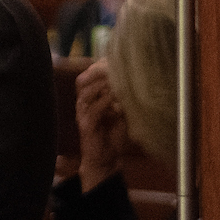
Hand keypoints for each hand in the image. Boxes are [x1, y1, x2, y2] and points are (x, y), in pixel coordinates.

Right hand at [74, 62, 129, 189]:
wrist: (106, 158)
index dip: (101, 65)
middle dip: (100, 71)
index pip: (90, 73)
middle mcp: (82, 102)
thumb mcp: (123, 110)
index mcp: (89, 96)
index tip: (119, 61)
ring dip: (103, 85)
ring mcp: (82, 113)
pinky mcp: (85, 125)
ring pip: (87, 91)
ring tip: (118, 82)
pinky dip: (106, 103)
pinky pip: (94, 109)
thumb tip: (137, 78)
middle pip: (84, 78)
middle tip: (117, 68)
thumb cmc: (114, 133)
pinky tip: (118, 102)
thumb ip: (125, 96)